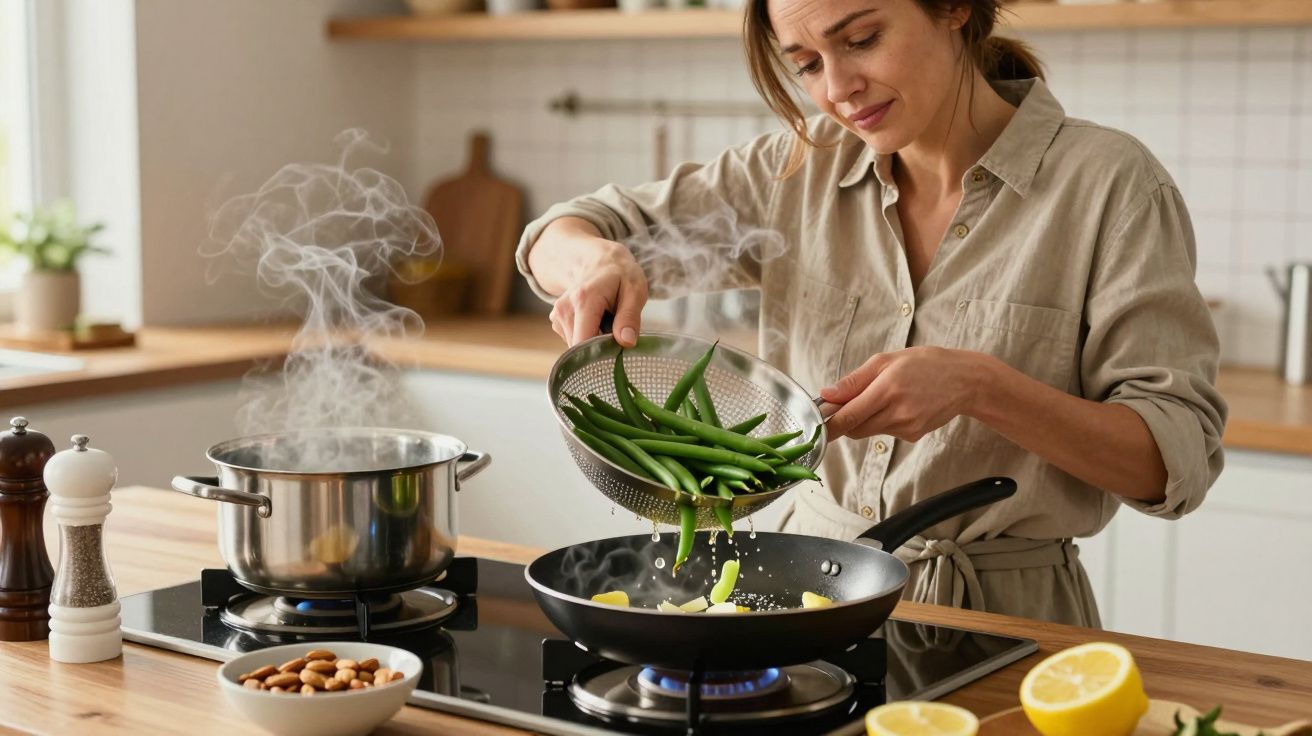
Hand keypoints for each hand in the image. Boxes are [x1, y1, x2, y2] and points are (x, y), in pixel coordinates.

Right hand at [532, 217, 648, 347]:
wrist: (599, 261)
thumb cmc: (620, 275)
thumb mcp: (635, 291)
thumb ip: (630, 317)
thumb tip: (626, 342)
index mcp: (583, 300)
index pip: (583, 343)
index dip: (601, 355)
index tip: (617, 352)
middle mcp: (564, 308)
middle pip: (580, 347)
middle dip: (599, 348)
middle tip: (617, 332)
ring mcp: (557, 315)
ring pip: (576, 346)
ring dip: (594, 342)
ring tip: (606, 321)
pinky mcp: (557, 320)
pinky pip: (573, 340)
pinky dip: (587, 336)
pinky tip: (596, 321)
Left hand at [820, 347, 986, 440]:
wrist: (964, 380)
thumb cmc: (924, 364)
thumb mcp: (886, 360)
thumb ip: (854, 380)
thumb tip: (826, 394)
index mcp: (887, 388)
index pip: (848, 417)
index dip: (827, 424)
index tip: (814, 424)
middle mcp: (897, 411)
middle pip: (854, 429)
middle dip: (844, 420)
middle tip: (847, 402)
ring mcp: (907, 427)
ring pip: (868, 431)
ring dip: (865, 419)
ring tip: (883, 397)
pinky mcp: (913, 436)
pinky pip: (885, 432)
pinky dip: (883, 422)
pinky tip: (900, 406)